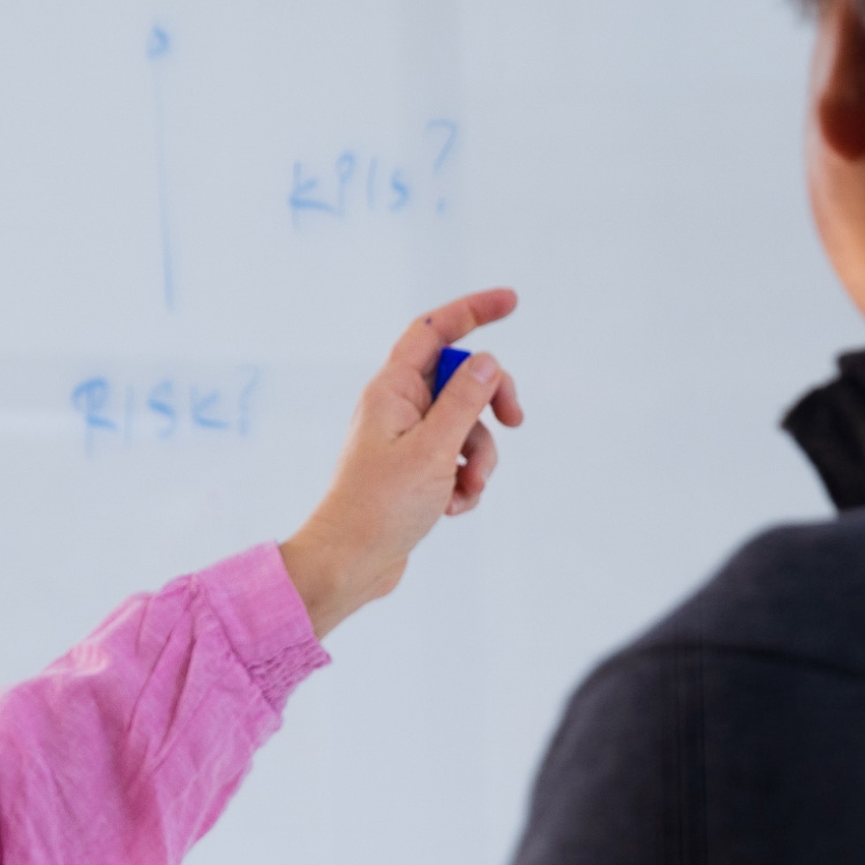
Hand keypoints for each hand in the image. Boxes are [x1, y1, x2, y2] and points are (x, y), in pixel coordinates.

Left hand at [281, 290, 525, 638]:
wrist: (350, 562)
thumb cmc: (379, 506)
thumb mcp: (433, 448)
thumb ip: (464, 400)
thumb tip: (486, 360)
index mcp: (392, 390)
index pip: (432, 331)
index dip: (471, 311)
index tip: (511, 302)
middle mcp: (397, 408)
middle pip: (460, 380)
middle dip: (491, 403)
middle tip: (514, 421)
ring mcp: (406, 440)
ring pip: (465, 426)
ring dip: (479, 457)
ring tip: (466, 488)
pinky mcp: (414, 472)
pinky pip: (456, 460)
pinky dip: (464, 480)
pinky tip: (453, 507)